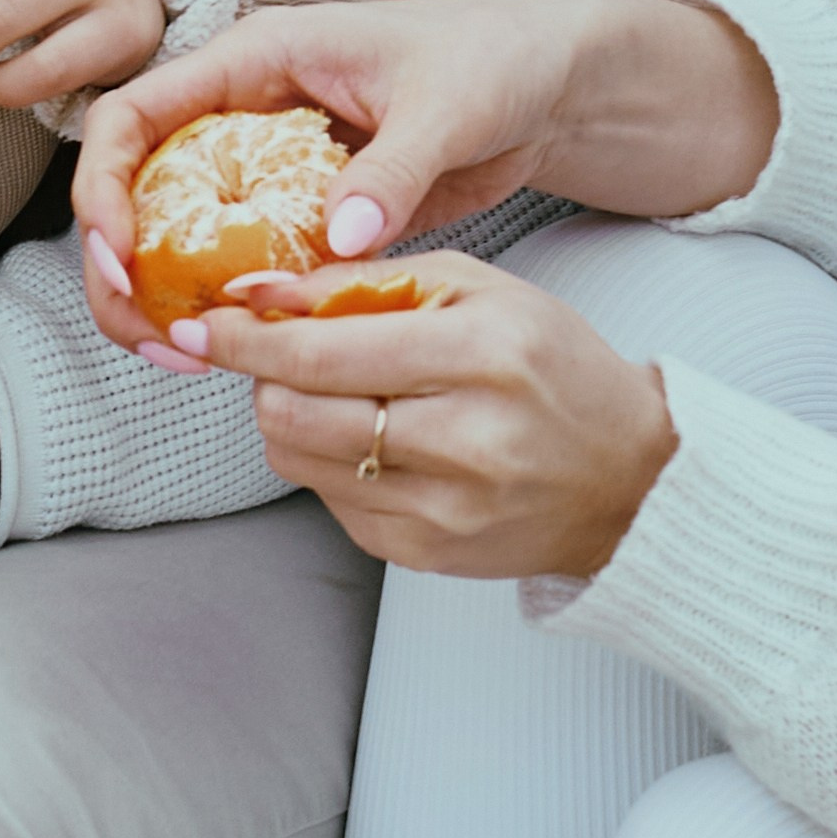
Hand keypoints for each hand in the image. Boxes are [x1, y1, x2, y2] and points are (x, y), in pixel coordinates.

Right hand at [71, 0, 777, 352]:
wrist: (550, 86)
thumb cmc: (495, 59)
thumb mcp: (447, 104)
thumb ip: (392, 167)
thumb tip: (339, 237)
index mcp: (258, 60)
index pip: (137, 113)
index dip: (104, 183)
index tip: (118, 254)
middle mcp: (248, 113)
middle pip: (140, 187)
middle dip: (122, 263)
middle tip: (148, 334)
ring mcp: (273, 169)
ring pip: (181, 234)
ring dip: (165, 297)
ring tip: (179, 358)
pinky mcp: (307, 216)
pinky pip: (244, 265)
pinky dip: (228, 310)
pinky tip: (238, 354)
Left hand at [199, 248, 676, 580]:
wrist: (629, 479)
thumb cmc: (552, 367)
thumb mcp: (477, 287)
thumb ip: (367, 280)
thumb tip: (262, 289)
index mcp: (481, 354)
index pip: (324, 350)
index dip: (248, 336)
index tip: (207, 320)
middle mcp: (465, 440)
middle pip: (297, 414)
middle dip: (260, 376)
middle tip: (266, 347)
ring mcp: (446, 511)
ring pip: (301, 462)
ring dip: (287, 416)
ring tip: (325, 388)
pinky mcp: (428, 557)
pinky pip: (331, 504)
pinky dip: (327, 462)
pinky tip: (368, 435)